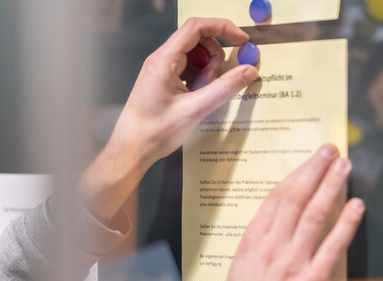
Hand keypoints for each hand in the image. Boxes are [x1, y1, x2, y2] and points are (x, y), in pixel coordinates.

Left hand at [80, 18, 258, 222]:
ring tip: (204, 95)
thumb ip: (225, 88)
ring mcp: (163, 70)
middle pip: (198, 41)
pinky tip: (197, 99)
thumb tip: (249, 71)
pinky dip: (200, 80)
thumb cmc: (156, 131)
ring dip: (208, 71)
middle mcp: (162, 59)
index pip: (196, 27)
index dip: (223, 28)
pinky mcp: (165, 81)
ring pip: (195, 57)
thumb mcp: (195, 109)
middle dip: (215, 58)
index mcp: (164, 59)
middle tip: (217, 83)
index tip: (243, 40)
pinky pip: (189, 70)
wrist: (132, 149)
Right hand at [211, 145, 364, 280]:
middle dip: (314, 170)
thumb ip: (258, 245)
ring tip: (343, 166)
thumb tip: (276, 223)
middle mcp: (271, 248)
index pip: (275, 199)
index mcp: (251, 243)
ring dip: (330, 186)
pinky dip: (345, 223)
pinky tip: (355, 205)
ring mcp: (292, 263)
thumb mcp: (239, 270)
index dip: (294, 175)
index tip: (308, 161)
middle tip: (330, 151)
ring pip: (314, 214)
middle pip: (295, 198)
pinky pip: (332, 246)